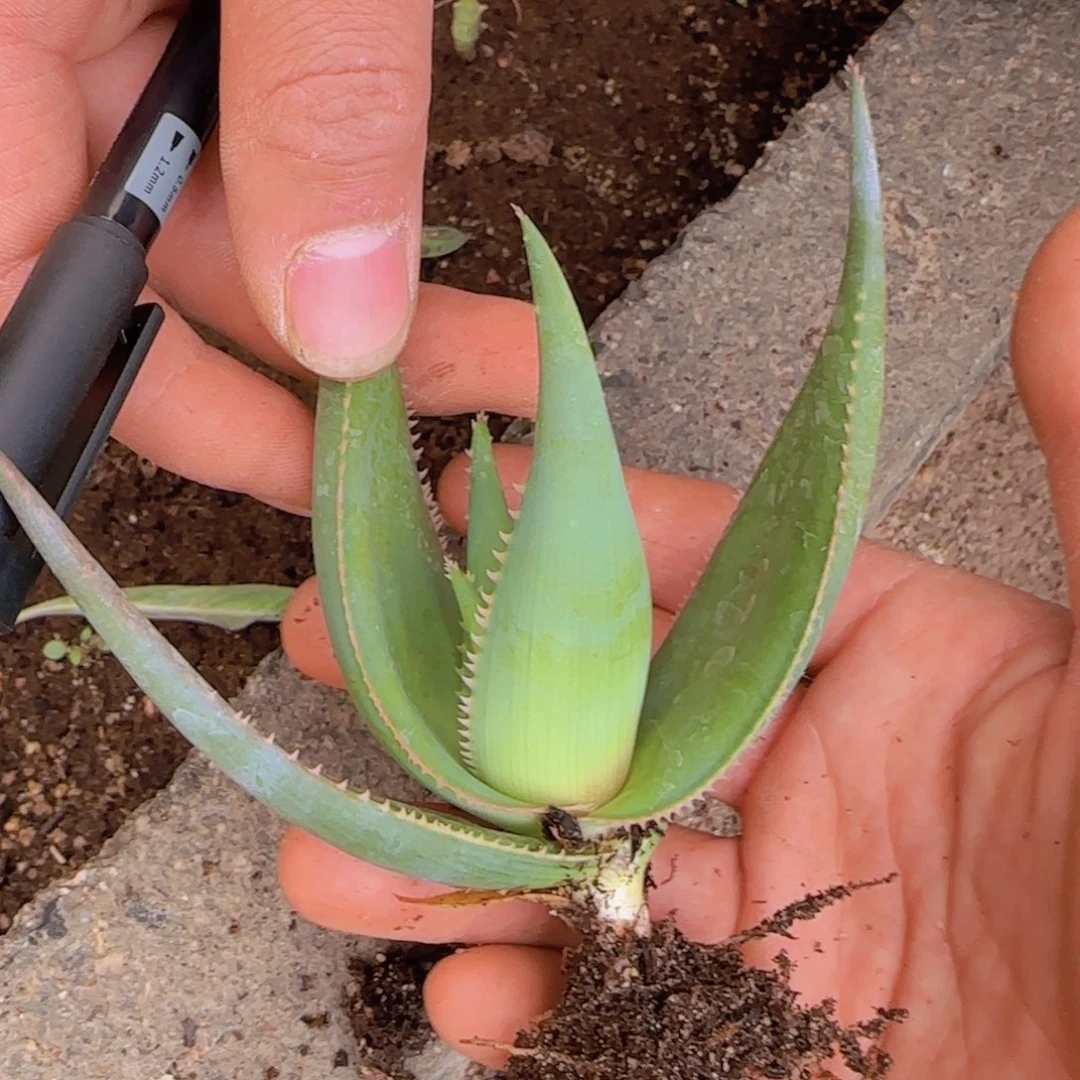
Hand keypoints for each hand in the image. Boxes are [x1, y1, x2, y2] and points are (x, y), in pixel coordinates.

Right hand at [0, 0, 459, 512]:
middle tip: (439, 428)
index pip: (32, 286)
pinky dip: (366, 216)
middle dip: (320, 365)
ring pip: (242, 230)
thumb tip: (342, 323)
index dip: (160, 403)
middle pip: (161, 279)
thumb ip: (315, 105)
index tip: (300, 471)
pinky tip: (450, 262)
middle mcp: (60, 53)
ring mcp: (137, 40)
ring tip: (507, 357)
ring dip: (377, 302)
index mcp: (10, 30)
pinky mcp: (223, 31)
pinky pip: (278, 158)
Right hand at [276, 204, 1079, 1079]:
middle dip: (458, 699)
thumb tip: (1075, 249)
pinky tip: (469, 996)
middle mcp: (817, 773)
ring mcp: (779, 909)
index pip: (712, 571)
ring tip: (335, 866)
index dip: (580, 537)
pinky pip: (613, 1003)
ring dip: (446, 865)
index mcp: (899, 662)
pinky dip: (527, 997)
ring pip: (579, 867)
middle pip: (603, 719)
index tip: (460, 508)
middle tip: (335, 662)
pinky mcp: (760, 1034)